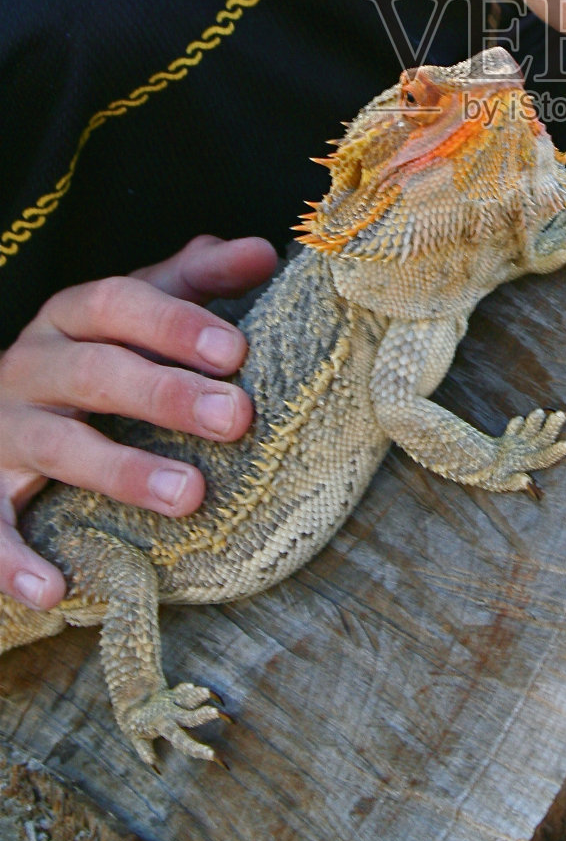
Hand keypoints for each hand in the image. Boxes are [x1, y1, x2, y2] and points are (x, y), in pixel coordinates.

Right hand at [0, 234, 276, 610]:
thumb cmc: (94, 355)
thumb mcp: (138, 309)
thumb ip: (197, 280)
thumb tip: (264, 251)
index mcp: (72, 315)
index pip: (120, 303)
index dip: (175, 323)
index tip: (236, 349)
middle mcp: (32, 365)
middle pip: (96, 373)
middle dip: (168, 394)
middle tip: (237, 417)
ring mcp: (4, 430)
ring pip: (58, 446)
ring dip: (123, 471)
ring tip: (191, 496)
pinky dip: (11, 559)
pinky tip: (54, 589)